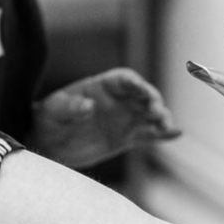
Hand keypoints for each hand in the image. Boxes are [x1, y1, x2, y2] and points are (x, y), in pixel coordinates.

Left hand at [30, 68, 179, 169]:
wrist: (47, 144)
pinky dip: (162, 135)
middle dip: (153, 100)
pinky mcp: (126, 138)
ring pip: (150, 115)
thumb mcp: (54, 111)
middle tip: (156, 111)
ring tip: (166, 126)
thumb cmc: (48, 120)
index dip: (135, 82)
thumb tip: (89, 105)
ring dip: (161, 118)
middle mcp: (118, 100)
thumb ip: (71, 106)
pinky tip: (176, 134)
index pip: (124, 79)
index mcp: (102, 86)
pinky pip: (148, 135)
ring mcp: (124, 119)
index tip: (141, 89)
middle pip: (143, 95)